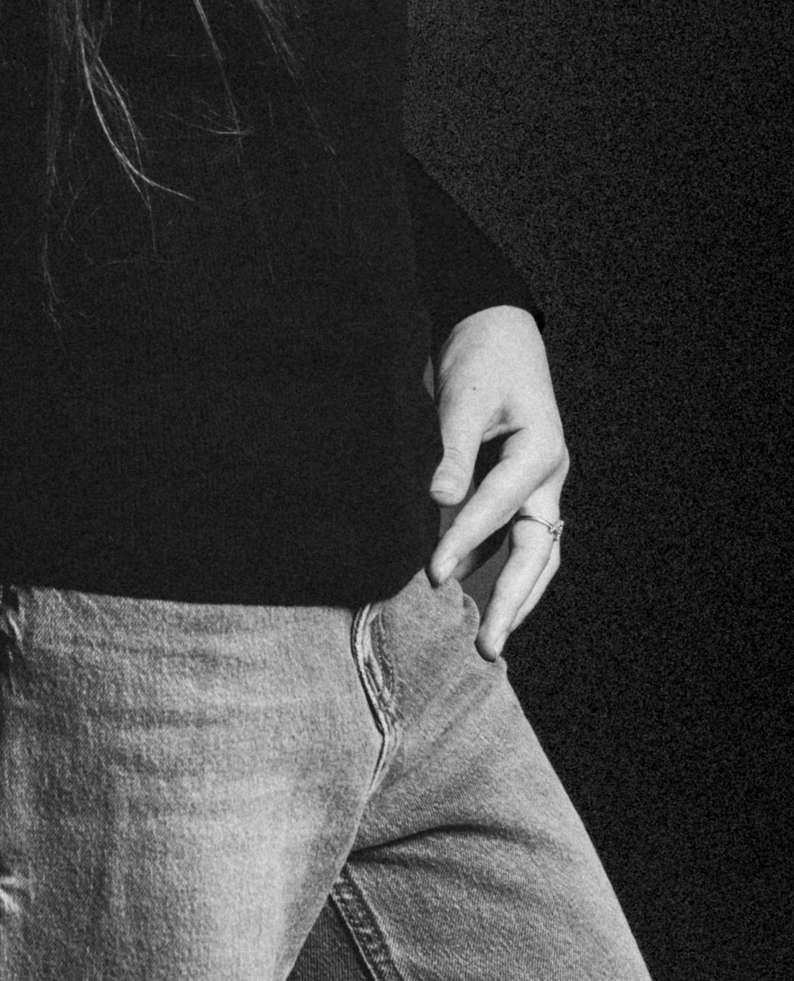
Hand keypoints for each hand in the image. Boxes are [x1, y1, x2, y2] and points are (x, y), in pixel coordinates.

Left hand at [426, 303, 568, 658]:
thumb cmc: (481, 358)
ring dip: (511, 596)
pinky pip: (514, 540)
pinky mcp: (518, 489)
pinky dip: (495, 569)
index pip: (499, 508)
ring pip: (533, 554)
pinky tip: (471, 595)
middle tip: (487, 649)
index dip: (465, 543)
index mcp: (541, 452)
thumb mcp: (464, 398)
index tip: (433, 577)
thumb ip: (454, 450)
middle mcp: (547, 477)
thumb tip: (439, 500)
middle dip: (512, 601)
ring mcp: (538, 487)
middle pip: (537, 552)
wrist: (493, 331)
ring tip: (488, 641)